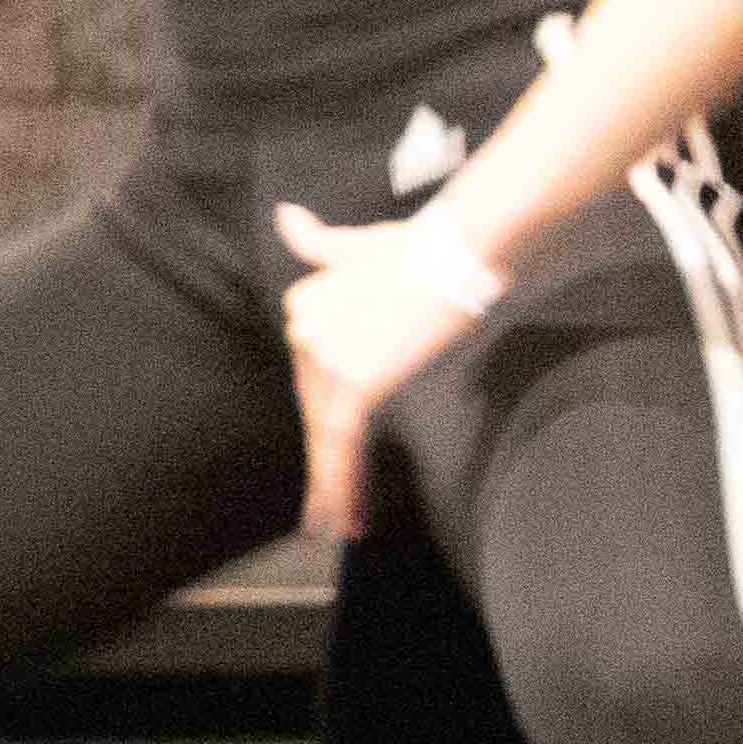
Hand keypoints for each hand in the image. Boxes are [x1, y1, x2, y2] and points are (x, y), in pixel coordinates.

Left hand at [270, 201, 490, 537]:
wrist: (456, 252)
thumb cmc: (419, 250)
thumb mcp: (356, 245)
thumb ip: (318, 243)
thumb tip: (286, 216)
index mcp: (304, 305)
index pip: (311, 378)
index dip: (321, 418)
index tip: (327, 457)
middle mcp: (304, 331)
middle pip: (315, 410)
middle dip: (323, 462)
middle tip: (326, 513)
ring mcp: (327, 358)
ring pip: (325, 435)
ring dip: (330, 487)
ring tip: (334, 528)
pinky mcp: (356, 383)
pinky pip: (342, 444)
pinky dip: (339, 485)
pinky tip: (342, 519)